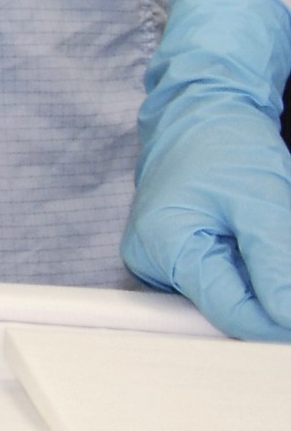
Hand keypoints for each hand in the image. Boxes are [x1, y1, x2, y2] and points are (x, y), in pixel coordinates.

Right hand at [124, 0, 290, 339]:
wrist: (203, 109)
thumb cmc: (224, 142)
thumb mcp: (262, 202)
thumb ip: (276, 267)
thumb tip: (287, 322)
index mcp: (164, 249)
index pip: (232, 314)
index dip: (279, 317)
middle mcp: (154, 262)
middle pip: (228, 308)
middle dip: (270, 293)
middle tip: (280, 244)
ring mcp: (165, 260)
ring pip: (231, 296)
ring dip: (263, 277)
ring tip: (268, 231)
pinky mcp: (180, 254)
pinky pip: (225, 280)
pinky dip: (253, 268)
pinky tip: (257, 237)